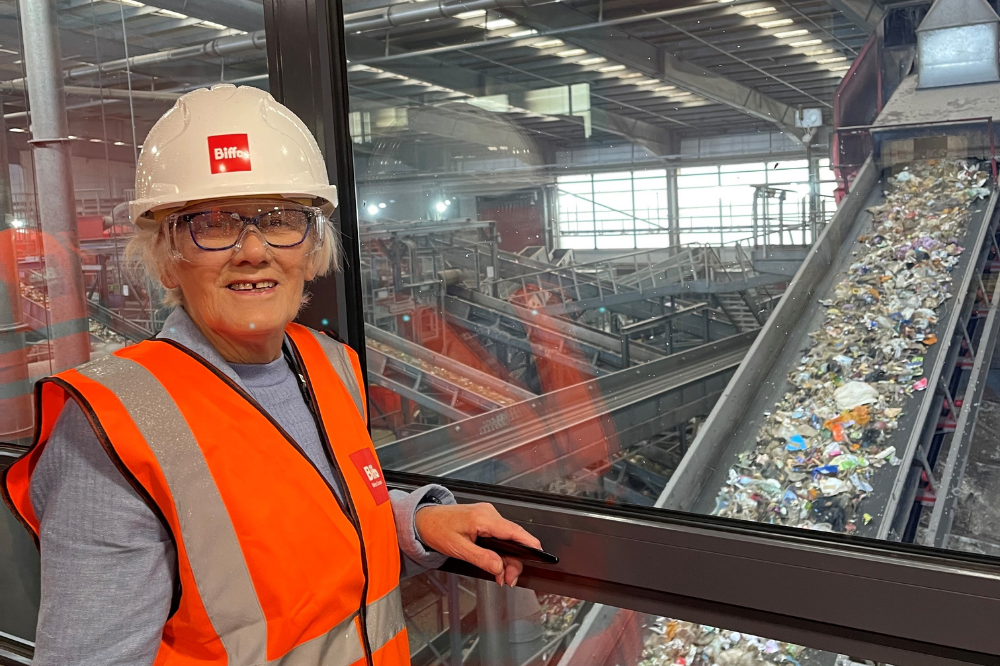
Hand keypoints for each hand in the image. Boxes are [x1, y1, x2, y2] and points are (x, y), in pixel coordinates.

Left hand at [414, 503, 542, 586]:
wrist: (423, 520)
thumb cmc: (437, 529)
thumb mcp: (458, 549)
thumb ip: (481, 558)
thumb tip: (499, 566)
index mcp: (483, 518)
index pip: (512, 530)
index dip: (528, 542)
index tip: (539, 553)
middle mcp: (489, 514)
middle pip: (512, 539)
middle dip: (513, 561)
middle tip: (508, 580)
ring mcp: (488, 516)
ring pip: (507, 540)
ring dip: (506, 559)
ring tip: (501, 576)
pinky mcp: (485, 520)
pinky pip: (500, 536)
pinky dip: (500, 551)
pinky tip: (496, 564)